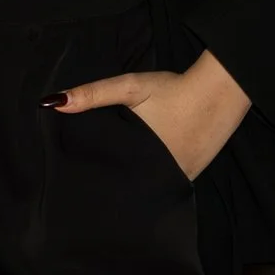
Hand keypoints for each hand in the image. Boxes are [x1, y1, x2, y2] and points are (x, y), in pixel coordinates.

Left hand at [45, 48, 249, 180]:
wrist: (221, 89)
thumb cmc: (173, 89)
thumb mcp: (130, 87)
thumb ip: (93, 94)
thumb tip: (53, 103)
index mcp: (142, 158)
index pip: (111, 178)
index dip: (96, 180)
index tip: (80, 180)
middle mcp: (162, 176)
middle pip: (130, 187)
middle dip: (115, 184)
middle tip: (96, 182)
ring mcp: (180, 178)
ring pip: (149, 188)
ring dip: (136, 184)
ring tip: (117, 180)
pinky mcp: (192, 175)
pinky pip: (168, 184)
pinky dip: (157, 180)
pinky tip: (146, 172)